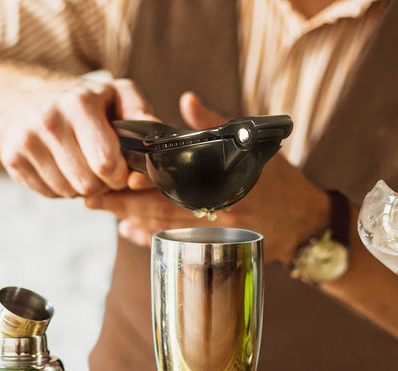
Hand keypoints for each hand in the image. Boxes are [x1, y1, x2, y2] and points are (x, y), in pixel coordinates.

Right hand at [0, 76, 154, 197]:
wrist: (30, 96)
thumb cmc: (85, 101)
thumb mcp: (118, 95)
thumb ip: (142, 114)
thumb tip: (156, 136)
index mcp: (79, 104)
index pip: (106, 164)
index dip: (120, 176)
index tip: (121, 169)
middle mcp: (48, 121)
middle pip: (89, 184)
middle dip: (104, 184)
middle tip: (103, 169)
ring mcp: (26, 140)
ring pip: (70, 192)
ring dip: (83, 187)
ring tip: (83, 164)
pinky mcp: (12, 158)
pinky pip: (50, 194)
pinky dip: (62, 188)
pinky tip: (63, 167)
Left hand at [85, 92, 329, 262]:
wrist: (306, 224)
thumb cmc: (283, 183)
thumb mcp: (255, 145)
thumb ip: (217, 124)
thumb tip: (186, 100)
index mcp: (222, 180)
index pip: (172, 181)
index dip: (138, 182)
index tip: (109, 177)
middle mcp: (214, 209)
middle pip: (159, 208)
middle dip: (122, 205)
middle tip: (91, 200)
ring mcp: (213, 230)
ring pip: (165, 226)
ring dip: (132, 219)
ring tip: (106, 212)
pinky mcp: (215, 243)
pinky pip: (178, 241)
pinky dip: (154, 237)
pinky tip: (133, 232)